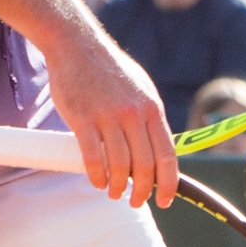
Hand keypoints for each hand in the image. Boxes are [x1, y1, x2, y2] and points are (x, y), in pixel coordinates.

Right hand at [43, 27, 176, 206]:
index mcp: (151, 108)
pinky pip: (92, 156)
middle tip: (135, 201)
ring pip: (118, 165)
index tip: (164, 199)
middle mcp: (133, 113)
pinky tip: (96, 181)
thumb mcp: (141, 89)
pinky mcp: (82, 118)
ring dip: (117, 186)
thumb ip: (149, 118)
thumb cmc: (109, 70)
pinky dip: (96, 175)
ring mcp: (107, 115)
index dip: (168, 183)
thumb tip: (158, 148)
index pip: (167, 155)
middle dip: (142, 190)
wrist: (77, 45)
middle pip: (144, 165)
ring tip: (113, 192)